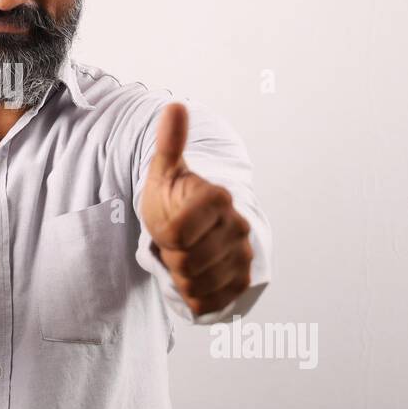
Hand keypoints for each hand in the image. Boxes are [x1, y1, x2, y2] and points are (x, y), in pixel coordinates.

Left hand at [140, 103, 253, 317]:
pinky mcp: (243, 281)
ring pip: (196, 284)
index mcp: (217, 198)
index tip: (169, 224)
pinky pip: (208, 302)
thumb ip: (170, 142)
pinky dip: (195, 296)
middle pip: (186, 262)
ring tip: (186, 256)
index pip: (176, 234)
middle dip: (172, 256)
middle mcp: (237, 227)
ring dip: (182, 276)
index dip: (164, 235)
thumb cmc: (175, 197)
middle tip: (176, 242)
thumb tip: (174, 106)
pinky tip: (197, 276)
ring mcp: (243, 256)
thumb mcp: (165, 171)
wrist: (199, 225)